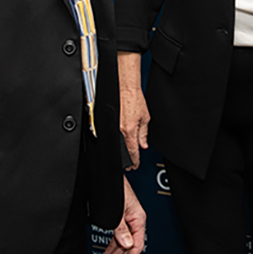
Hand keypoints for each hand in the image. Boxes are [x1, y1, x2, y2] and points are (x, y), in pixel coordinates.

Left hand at [98, 177, 146, 253]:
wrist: (108, 175)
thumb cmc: (116, 187)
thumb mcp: (118, 211)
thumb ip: (122, 229)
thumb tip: (127, 244)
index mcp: (139, 218)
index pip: (137, 245)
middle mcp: (135, 220)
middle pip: (129, 247)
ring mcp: (128, 219)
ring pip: (122, 243)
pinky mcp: (121, 218)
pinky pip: (118, 236)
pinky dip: (112, 246)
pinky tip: (106, 253)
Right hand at [117, 52, 149, 168]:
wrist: (125, 87)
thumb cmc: (134, 99)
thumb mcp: (145, 117)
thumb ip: (143, 133)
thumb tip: (143, 144)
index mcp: (129, 130)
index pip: (132, 151)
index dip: (134, 160)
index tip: (135, 165)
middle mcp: (119, 130)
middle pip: (122, 150)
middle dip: (126, 160)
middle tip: (130, 165)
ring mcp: (112, 126)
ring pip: (116, 144)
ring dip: (121, 151)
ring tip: (125, 158)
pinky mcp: (107, 122)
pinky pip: (111, 136)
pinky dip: (115, 141)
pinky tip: (118, 144)